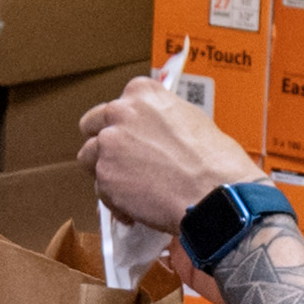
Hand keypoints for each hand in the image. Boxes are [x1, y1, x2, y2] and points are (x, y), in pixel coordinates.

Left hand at [80, 79, 256, 236]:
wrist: (214, 193)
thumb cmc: (214, 161)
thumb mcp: (190, 120)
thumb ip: (160, 120)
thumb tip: (152, 134)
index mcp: (142, 93)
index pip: (117, 104)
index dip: (124, 125)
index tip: (133, 139)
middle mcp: (120, 112)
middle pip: (92, 125)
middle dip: (104, 144)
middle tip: (122, 162)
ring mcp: (109, 144)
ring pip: (89, 158)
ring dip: (106, 172)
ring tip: (130, 190)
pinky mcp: (105, 176)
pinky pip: (100, 190)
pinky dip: (115, 202)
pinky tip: (137, 210)